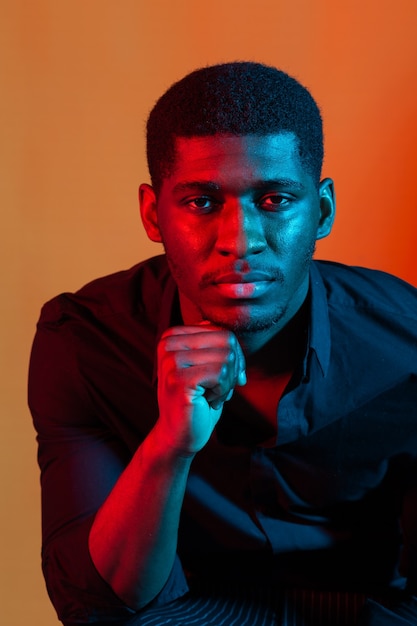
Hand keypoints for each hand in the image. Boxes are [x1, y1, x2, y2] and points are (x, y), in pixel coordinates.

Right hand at [156, 323, 245, 455]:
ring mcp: (171, 361)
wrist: (179, 435)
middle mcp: (168, 344)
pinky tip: (207, 401)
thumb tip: (232, 336)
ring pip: (227, 357)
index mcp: (172, 336)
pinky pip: (221, 374)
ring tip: (209, 396)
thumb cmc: (197, 400)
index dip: (234, 357)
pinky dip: (222, 391)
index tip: (224, 378)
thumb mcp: (207, 366)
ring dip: (226, 383)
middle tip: (218, 389)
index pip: (222, 332)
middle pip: (227, 341)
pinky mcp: (178, 379)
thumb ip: (215, 345)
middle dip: (232, 369)